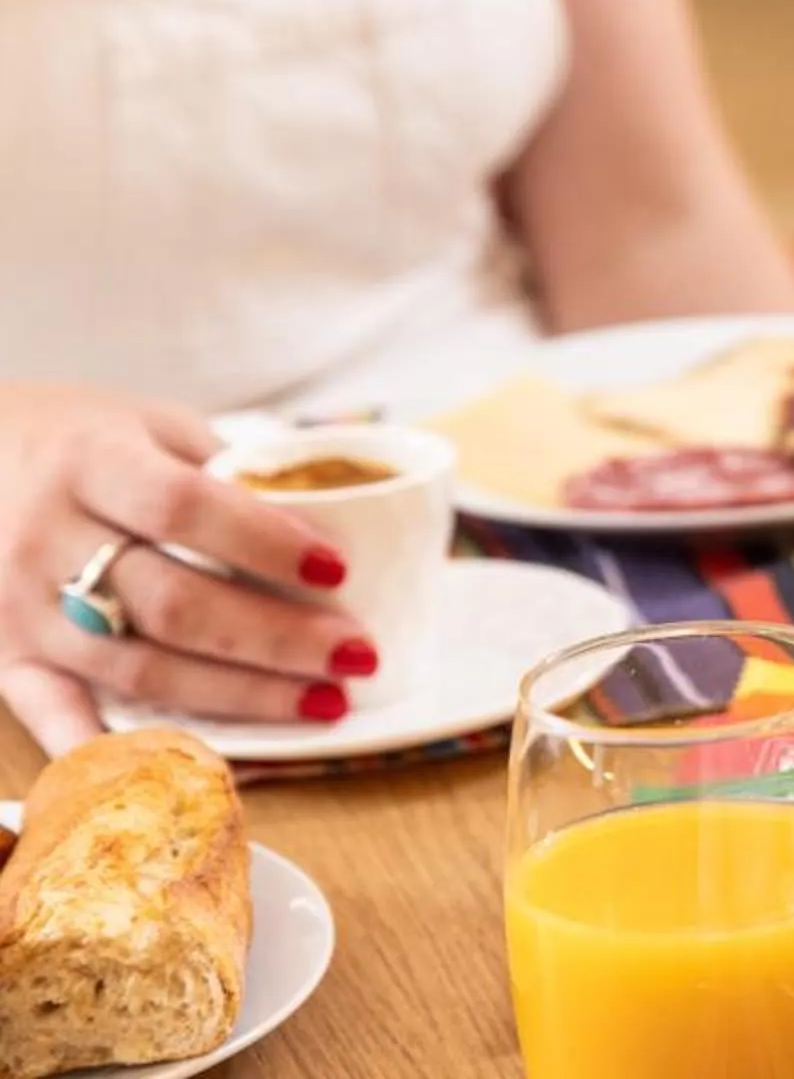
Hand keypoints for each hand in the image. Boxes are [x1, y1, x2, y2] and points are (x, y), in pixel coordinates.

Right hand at [0, 386, 373, 754]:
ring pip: (138, 670)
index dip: (265, 542)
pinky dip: (117, 754)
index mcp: (90, 463)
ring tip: (320, 701)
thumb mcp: (153, 424)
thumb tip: (327, 530)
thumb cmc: (81, 439)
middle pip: (173, 604)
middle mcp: (45, 540)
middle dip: (277, 638)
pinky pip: (54, 718)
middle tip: (356, 654)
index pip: (185, 508)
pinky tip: (186, 772)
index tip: (339, 570)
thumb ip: (227, 472)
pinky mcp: (5, 659)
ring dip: (239, 695)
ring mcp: (19, 609)